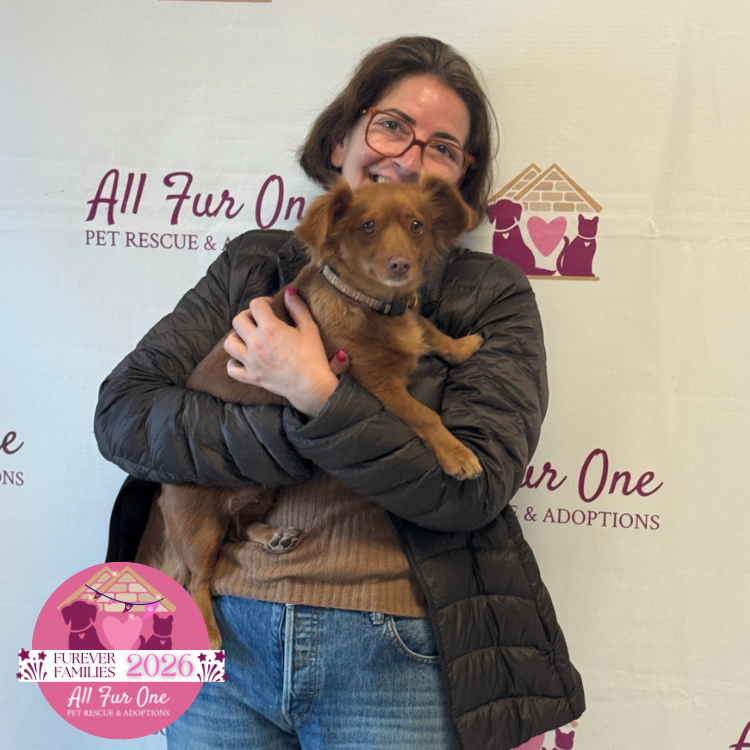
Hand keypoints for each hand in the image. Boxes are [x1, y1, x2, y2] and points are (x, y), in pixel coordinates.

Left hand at [224, 288, 348, 416]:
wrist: (311, 386)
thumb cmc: (313, 357)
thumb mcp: (309, 329)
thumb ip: (298, 308)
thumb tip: (289, 292)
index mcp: (270, 329)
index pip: (256, 305)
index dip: (263, 301)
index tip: (270, 305)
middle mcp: (256, 343)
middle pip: (238, 321)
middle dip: (247, 316)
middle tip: (258, 320)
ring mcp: (251, 361)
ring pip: (229, 343)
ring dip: (236, 337)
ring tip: (248, 338)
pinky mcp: (251, 377)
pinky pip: (231, 368)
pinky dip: (234, 362)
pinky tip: (243, 358)